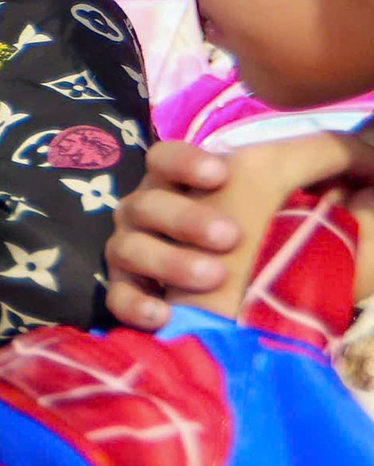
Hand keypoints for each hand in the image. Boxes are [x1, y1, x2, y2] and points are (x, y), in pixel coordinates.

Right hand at [107, 132, 373, 327]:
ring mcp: (133, 254)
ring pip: (127, 248)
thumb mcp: (302, 197)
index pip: (164, 157)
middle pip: (145, 204)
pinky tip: (164, 314)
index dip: (184, 163)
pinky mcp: (128, 295)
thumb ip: (326, 163)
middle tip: (230, 238)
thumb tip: (368, 151)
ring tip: (213, 277)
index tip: (221, 176)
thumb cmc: (272, 238)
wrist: (252, 308)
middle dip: (185, 218)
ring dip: (169, 260)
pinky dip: (136, 302)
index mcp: (182, 185)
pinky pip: (116, 295)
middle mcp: (150, 213)